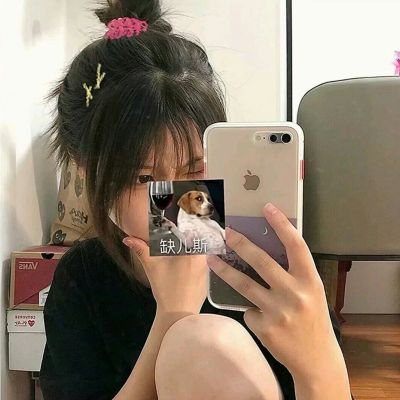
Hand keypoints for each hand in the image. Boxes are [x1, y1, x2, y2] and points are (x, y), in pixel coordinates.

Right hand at [123, 237, 206, 315]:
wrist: (178, 315)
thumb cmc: (166, 290)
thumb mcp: (152, 267)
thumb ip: (141, 250)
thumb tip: (128, 239)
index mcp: (193, 252)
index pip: (191, 233)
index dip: (181, 232)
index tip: (173, 236)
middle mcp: (204, 260)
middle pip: (195, 244)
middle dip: (184, 244)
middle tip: (172, 248)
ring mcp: (208, 271)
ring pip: (199, 256)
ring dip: (189, 255)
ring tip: (177, 261)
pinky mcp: (208, 281)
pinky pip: (202, 268)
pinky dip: (194, 267)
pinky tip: (183, 274)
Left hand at [207, 203, 347, 383]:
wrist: (316, 360)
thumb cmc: (313, 320)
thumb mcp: (311, 292)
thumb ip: (294, 273)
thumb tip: (269, 248)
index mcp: (310, 281)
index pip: (296, 246)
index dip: (281, 225)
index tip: (267, 208)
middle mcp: (295, 294)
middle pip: (262, 261)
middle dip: (241, 244)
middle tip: (227, 233)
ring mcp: (278, 312)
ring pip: (244, 284)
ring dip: (224, 270)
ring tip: (211, 259)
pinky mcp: (264, 327)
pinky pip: (248, 310)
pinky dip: (250, 309)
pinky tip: (259, 316)